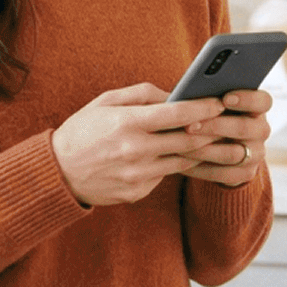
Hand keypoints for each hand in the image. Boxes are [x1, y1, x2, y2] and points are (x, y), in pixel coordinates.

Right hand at [51, 82, 234, 207]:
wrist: (57, 172)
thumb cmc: (82, 131)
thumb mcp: (105, 101)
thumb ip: (142, 94)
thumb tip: (175, 94)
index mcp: (127, 123)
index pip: (177, 114)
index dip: (203, 108)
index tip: (219, 102)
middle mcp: (134, 151)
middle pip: (188, 141)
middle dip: (212, 132)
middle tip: (229, 125)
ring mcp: (137, 175)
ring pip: (183, 162)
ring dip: (201, 152)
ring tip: (218, 143)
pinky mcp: (137, 192)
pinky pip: (164, 176)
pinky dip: (173, 165)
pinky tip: (180, 157)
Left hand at [179, 86, 271, 187]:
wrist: (214, 146)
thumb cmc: (208, 115)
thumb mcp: (210, 103)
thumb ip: (207, 96)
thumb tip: (187, 91)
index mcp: (256, 108)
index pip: (263, 101)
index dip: (247, 99)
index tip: (225, 99)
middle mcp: (261, 130)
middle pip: (245, 128)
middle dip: (215, 126)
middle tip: (189, 126)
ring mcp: (256, 154)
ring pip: (233, 154)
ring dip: (204, 150)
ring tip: (180, 146)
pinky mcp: (246, 173)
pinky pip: (225, 174)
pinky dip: (201, 169)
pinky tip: (181, 163)